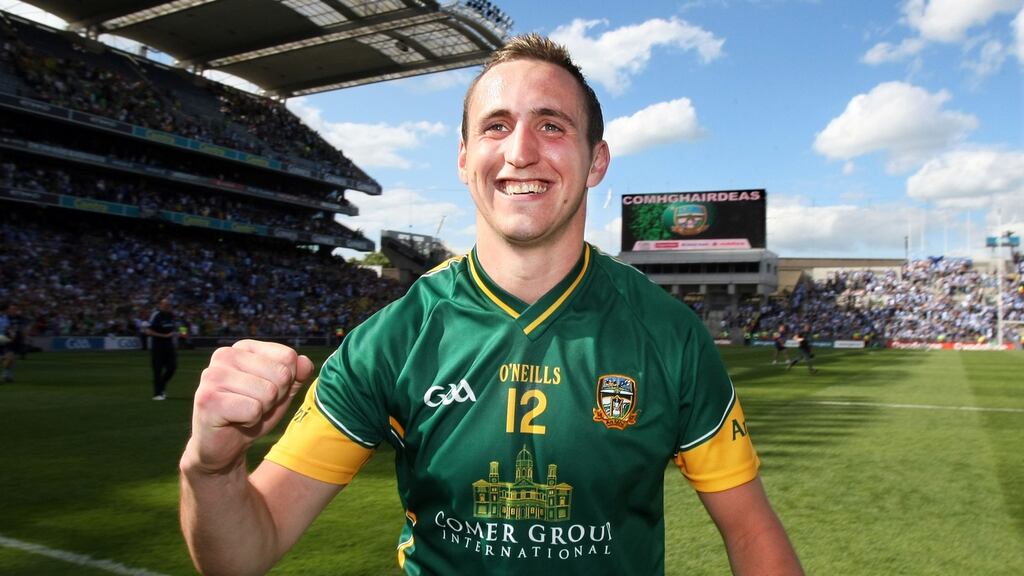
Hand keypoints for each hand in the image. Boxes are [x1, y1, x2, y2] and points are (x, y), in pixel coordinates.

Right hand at [184, 340, 314, 474]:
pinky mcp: (208, 400)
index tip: (265, 392)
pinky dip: (251, 421)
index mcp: (243, 348)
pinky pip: (253, 410)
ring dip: (262, 410)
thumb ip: (296, 375)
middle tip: (254, 406)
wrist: (222, 447)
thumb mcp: (281, 393)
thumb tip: (305, 362)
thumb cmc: (251, 414)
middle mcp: (224, 355)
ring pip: (269, 392)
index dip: (286, 382)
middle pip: (281, 374)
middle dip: (275, 398)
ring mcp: (213, 376)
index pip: (288, 356)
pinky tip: (234, 420)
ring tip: (243, 413)